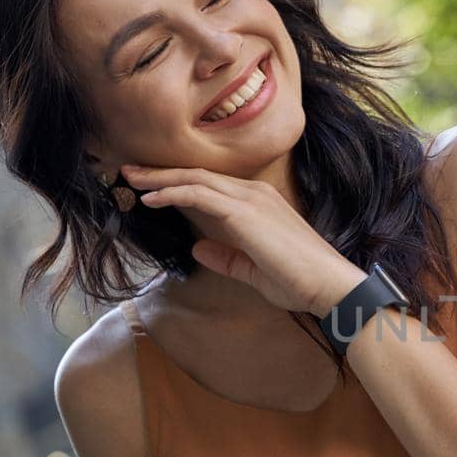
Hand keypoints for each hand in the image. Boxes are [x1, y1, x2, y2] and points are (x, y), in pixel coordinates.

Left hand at [121, 163, 365, 314]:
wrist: (328, 285)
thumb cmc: (299, 281)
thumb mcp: (254, 270)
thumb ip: (226, 257)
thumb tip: (197, 247)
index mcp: (259, 204)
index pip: (210, 186)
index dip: (177, 182)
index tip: (148, 186)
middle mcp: (254, 194)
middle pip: (198, 175)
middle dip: (160, 173)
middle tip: (128, 171)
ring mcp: (250, 200)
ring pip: (195, 179)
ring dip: (159, 178)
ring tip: (130, 178)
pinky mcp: (244, 213)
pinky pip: (199, 195)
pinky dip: (171, 192)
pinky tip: (150, 199)